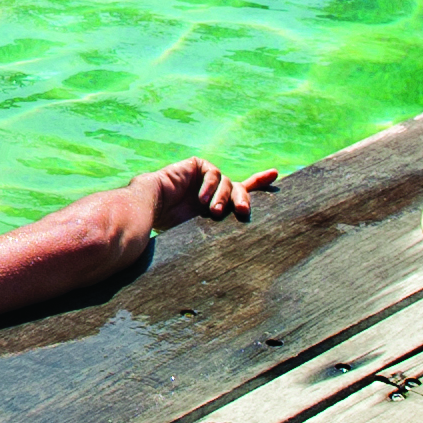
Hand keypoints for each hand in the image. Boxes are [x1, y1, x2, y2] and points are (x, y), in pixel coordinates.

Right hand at [140, 157, 279, 230]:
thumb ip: (220, 230)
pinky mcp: (195, 166)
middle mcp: (210, 190)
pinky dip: (210, 186)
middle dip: (243, 198)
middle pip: (238, 187)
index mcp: (212, 205)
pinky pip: (212, 172)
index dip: (257, 182)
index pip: (239, 192)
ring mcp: (202, 177)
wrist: (147, 211)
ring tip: (214, 212)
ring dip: (223, 197)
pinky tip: (200, 199)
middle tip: (242, 212)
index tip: (275, 174)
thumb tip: (247, 256)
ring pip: (227, 181)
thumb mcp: (201, 231)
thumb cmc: (168, 228)